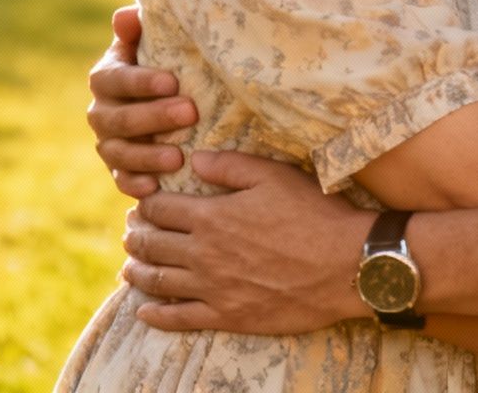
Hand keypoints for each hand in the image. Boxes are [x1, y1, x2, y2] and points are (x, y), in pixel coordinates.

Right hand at [87, 5, 196, 197]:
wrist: (169, 103)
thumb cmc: (167, 66)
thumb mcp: (156, 44)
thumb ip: (139, 29)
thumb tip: (126, 17)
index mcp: (107, 77)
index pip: (115, 79)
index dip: (141, 81)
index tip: (172, 81)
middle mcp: (101, 112)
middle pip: (120, 118)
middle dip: (154, 117)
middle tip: (190, 112)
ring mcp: (108, 144)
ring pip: (119, 153)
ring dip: (147, 156)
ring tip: (178, 157)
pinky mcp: (120, 171)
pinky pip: (121, 181)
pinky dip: (136, 185)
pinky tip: (156, 187)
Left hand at [122, 150, 372, 334]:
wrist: (348, 266)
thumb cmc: (316, 215)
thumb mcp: (276, 177)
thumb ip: (231, 166)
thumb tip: (195, 159)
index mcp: (212, 216)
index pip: (161, 208)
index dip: (147, 203)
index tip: (144, 202)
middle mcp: (204, 254)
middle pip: (152, 244)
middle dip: (137, 236)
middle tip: (132, 232)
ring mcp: (213, 289)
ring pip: (159, 281)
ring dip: (138, 272)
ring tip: (129, 266)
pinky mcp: (228, 316)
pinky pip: (179, 318)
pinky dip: (156, 315)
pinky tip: (144, 311)